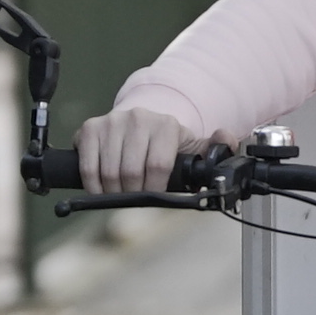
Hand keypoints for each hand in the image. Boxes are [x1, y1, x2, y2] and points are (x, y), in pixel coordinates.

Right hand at [78, 105, 215, 193]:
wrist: (139, 120)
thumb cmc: (165, 142)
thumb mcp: (192, 145)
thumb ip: (215, 148)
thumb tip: (227, 140)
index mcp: (166, 125)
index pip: (158, 166)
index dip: (154, 188)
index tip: (153, 194)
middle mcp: (138, 118)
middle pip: (130, 172)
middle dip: (133, 192)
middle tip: (135, 196)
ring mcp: (112, 122)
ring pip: (109, 171)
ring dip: (113, 191)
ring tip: (120, 192)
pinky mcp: (90, 128)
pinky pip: (88, 165)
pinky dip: (93, 184)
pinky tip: (101, 187)